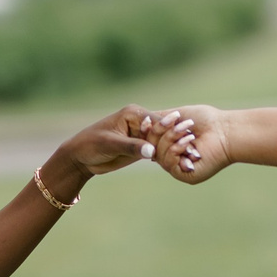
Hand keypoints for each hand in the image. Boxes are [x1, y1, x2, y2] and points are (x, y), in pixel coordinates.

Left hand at [56, 106, 181, 177]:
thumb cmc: (91, 145)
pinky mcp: (141, 147)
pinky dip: (167, 156)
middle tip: (196, 149)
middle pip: (163, 131)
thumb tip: (152, 151)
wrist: (80, 157)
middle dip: (178, 140)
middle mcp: (140, 121)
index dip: (172, 131)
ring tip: (193, 158)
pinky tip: (181, 163)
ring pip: (163, 141)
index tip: (186, 139)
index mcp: (133, 113)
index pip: (157, 122)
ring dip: (175, 149)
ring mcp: (141, 134)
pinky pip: (157, 151)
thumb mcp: (111, 145)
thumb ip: (132, 147)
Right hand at [146, 105, 228, 182]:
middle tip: (175, 120)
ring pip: (159, 155)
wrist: (226, 131)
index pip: (150, 141)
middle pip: (151, 148)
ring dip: (171, 138)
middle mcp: (174, 158)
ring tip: (188, 130)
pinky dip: (177, 149)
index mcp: (172, 145)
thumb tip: (141, 120)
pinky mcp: (186, 175)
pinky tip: (190, 141)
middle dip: (160, 132)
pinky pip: (169, 163)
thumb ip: (159, 118)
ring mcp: (179, 167)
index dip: (147, 132)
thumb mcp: (178, 114)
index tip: (146, 121)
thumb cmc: (207, 120)